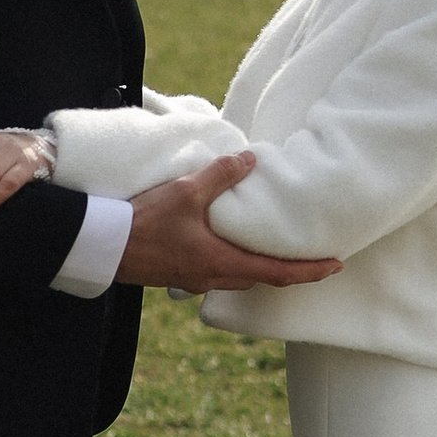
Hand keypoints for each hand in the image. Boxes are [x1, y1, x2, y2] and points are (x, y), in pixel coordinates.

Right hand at [116, 153, 342, 294]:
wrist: (101, 245)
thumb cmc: (143, 221)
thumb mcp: (186, 192)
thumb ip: (221, 175)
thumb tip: (251, 158)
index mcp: (221, 262)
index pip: (278, 272)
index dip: (309, 271)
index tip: (335, 266)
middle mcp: (212, 276)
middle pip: (262, 278)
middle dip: (291, 270)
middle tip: (313, 257)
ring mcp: (194, 278)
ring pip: (240, 276)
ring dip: (262, 266)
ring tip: (278, 248)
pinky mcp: (179, 274)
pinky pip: (218, 271)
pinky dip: (237, 261)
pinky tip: (233, 245)